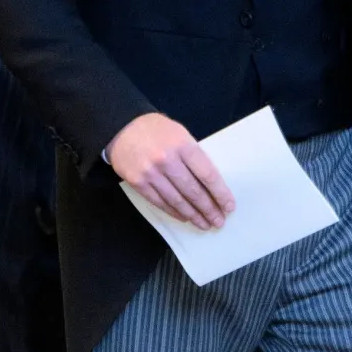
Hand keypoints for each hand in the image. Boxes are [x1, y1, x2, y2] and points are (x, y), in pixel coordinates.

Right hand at [106, 112, 234, 230]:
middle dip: (209, 209)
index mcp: (183, 145)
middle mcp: (168, 160)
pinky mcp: (138, 183)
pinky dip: (174, 212)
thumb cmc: (157, 130)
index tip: (229, 206)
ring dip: (193, 215)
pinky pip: (160, 202)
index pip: (207, 174)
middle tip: (219, 221)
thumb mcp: (181, 134)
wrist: (123, 128)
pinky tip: (185, 217)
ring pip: (177, 200)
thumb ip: (194, 155)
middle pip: (193, 191)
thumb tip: (210, 182)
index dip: (220, 193)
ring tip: (204, 224)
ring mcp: (151, 173)